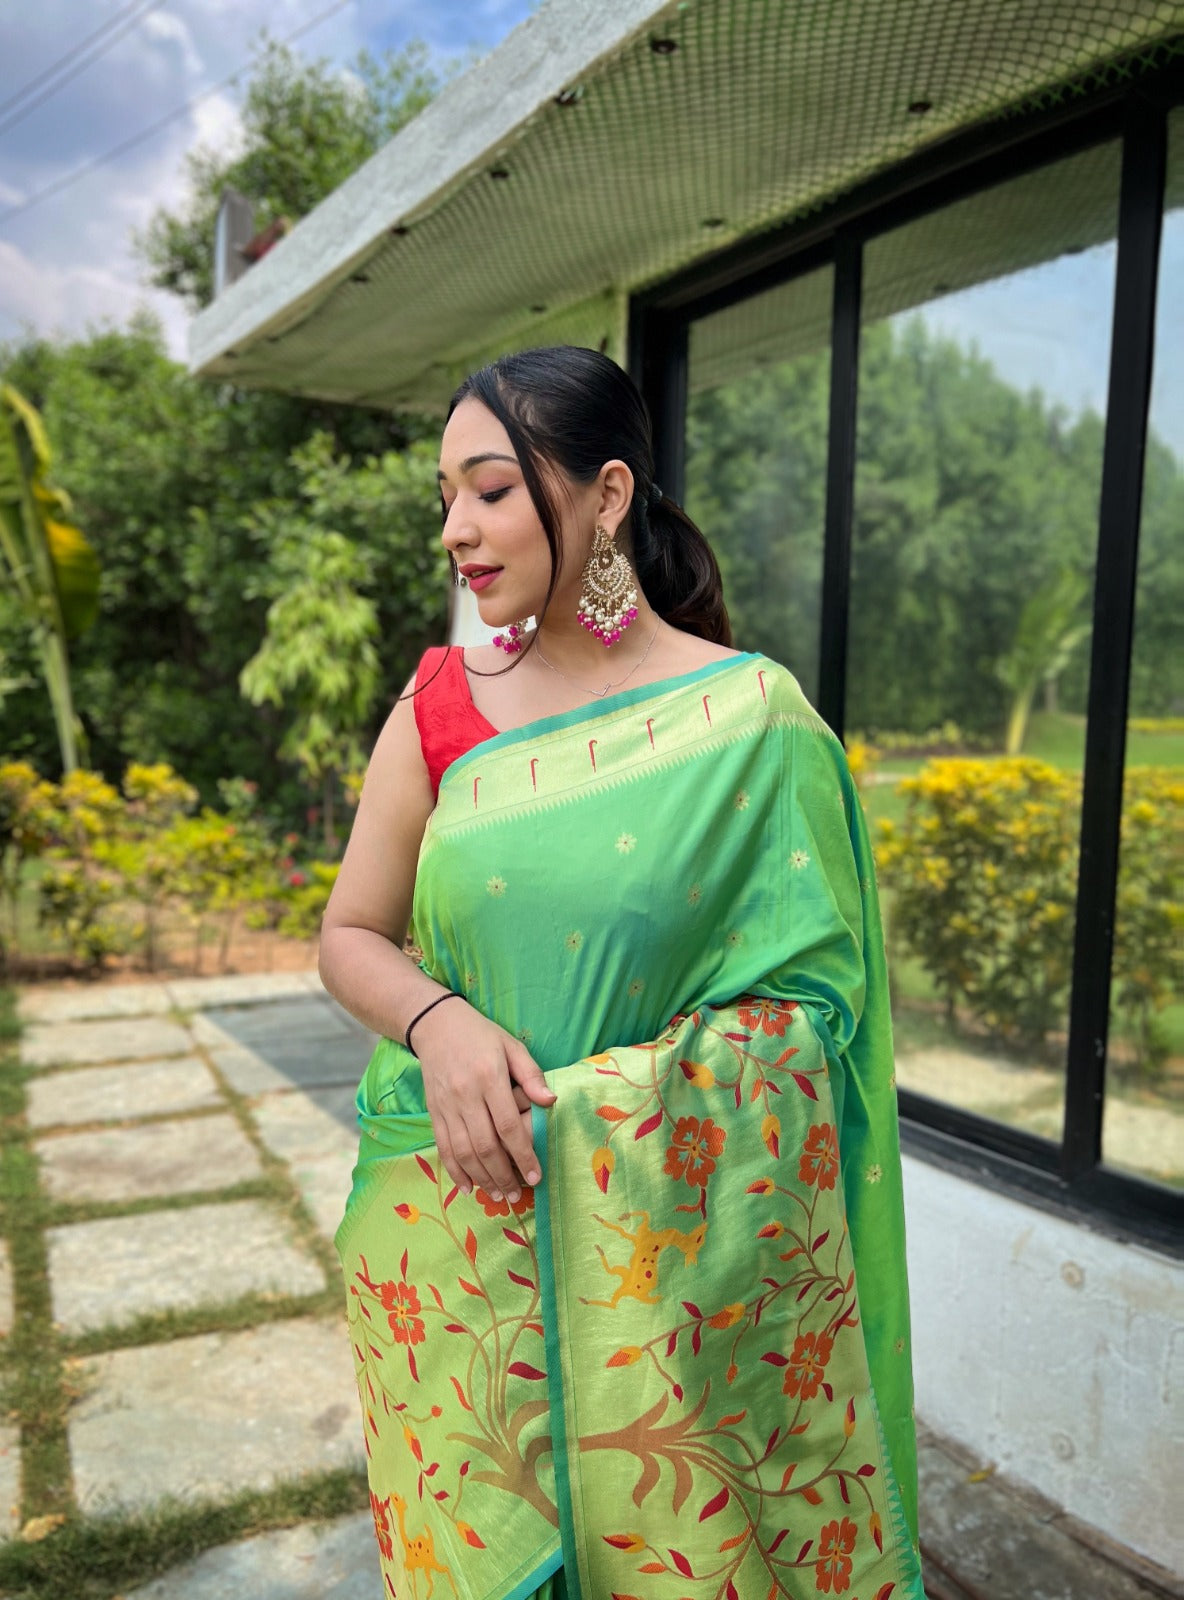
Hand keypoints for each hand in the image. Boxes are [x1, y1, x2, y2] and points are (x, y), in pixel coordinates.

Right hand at [411, 998, 555, 1200]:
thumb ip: (531, 1074)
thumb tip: (550, 1102)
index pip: (508, 1126)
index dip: (523, 1155)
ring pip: (463, 1152)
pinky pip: (443, 1147)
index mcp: (489, 1078)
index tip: (536, 1175)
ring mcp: (446, 1106)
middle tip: (518, 1195)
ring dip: (481, 1179)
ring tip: (498, 1195)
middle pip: (485, 1146)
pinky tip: (468, 1187)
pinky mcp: (433, 1112)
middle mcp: (466, 1096)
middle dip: (503, 1176)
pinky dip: (455, 1171)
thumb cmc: (480, 1035)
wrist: (435, 1025)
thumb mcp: (511, 1046)